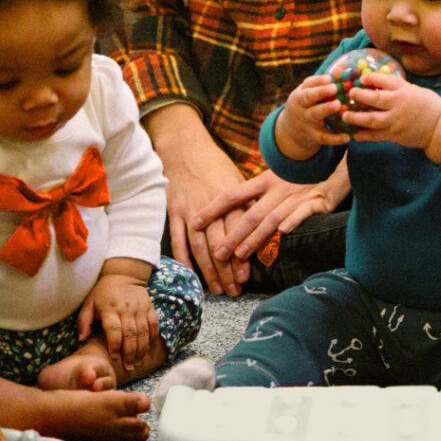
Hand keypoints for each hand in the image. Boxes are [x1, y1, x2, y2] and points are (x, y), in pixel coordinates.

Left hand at [78, 262, 158, 373]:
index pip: (114, 330)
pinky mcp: (149, 307)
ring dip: (141, 348)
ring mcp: (140, 308)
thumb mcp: (89, 303)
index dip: (114, 345)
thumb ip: (83, 321)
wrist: (123, 275)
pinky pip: (154, 324)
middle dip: (130, 352)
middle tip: (129, 366)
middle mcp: (126, 309)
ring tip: (138, 362)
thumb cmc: (103, 292)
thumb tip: (82, 339)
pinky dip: (153, 337)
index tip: (114, 357)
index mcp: (110, 310)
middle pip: (130, 334)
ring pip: (143, 331)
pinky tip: (149, 348)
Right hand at [144, 105, 249, 294]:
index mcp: (230, 199)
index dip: (242, 256)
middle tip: (233, 290)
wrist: (186, 150)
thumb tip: (266, 224)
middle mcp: (211, 206)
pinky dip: (183, 258)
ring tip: (216, 289)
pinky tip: (190, 274)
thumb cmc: (216, 167)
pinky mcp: (174, 212)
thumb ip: (247, 203)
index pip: (238, 233)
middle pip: (219, 244)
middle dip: (226, 270)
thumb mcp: (236, 181)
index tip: (247, 276)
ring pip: (200, 246)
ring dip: (208, 270)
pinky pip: (178, 239)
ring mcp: (190, 210)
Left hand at [193, 162, 350, 263]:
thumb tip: (228, 215)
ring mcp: (298, 195)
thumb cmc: (300, 178)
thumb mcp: (276, 181)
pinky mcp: (317, 202)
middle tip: (218, 253)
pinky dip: (293, 221)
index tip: (195, 222)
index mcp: (265, 180)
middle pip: (252, 213)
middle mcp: (279, 188)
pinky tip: (283, 233)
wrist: (334, 166)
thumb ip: (256, 196)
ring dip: (256, 237)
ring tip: (241, 255)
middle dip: (234, 235)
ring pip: (273, 218)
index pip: (234, 194)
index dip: (214, 207)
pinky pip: (303, 212)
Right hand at [274, 74, 348, 158]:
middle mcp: (302, 107)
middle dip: (320, 92)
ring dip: (326, 110)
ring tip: (338, 105)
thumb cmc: (307, 105)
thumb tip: (344, 67)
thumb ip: (323, 83)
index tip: (329, 77)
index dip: (318, 81)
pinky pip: (324, 138)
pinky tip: (347, 137)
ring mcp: (306, 122)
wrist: (291, 130)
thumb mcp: (308, 93)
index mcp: (301, 94)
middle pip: (308, 98)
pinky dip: (335, 139)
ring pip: (315, 115)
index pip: (308, 84)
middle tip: (334, 88)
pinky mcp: (314, 136)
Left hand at [342, 74, 440, 160]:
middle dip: (360, 95)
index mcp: (404, 91)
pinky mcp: (394, 135)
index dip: (371, 78)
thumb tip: (376, 81)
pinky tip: (354, 134)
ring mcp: (395, 121)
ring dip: (356, 118)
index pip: (385, 81)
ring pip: (372, 119)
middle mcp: (398, 105)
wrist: (439, 127)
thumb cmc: (427, 105)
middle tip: (350, 93)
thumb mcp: (413, 89)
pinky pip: (375, 136)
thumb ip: (396, 86)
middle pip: (375, 99)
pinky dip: (364, 136)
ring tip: (345, 116)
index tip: (361, 78)